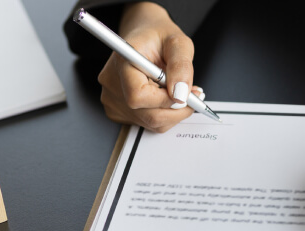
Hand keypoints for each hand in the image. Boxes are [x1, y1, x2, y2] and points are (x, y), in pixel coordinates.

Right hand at [97, 2, 202, 131]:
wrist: (143, 35)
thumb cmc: (157, 36)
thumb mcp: (178, 43)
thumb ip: (181, 67)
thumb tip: (180, 95)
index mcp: (123, 62)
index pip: (138, 96)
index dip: (165, 100)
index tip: (184, 93)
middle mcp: (112, 83)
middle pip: (146, 114)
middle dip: (175, 109)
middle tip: (193, 96)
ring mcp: (111, 99)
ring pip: (148, 122)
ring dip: (171, 112)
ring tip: (180, 93)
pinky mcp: (117, 109)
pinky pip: (144, 122)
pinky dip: (161, 115)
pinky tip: (165, 97)